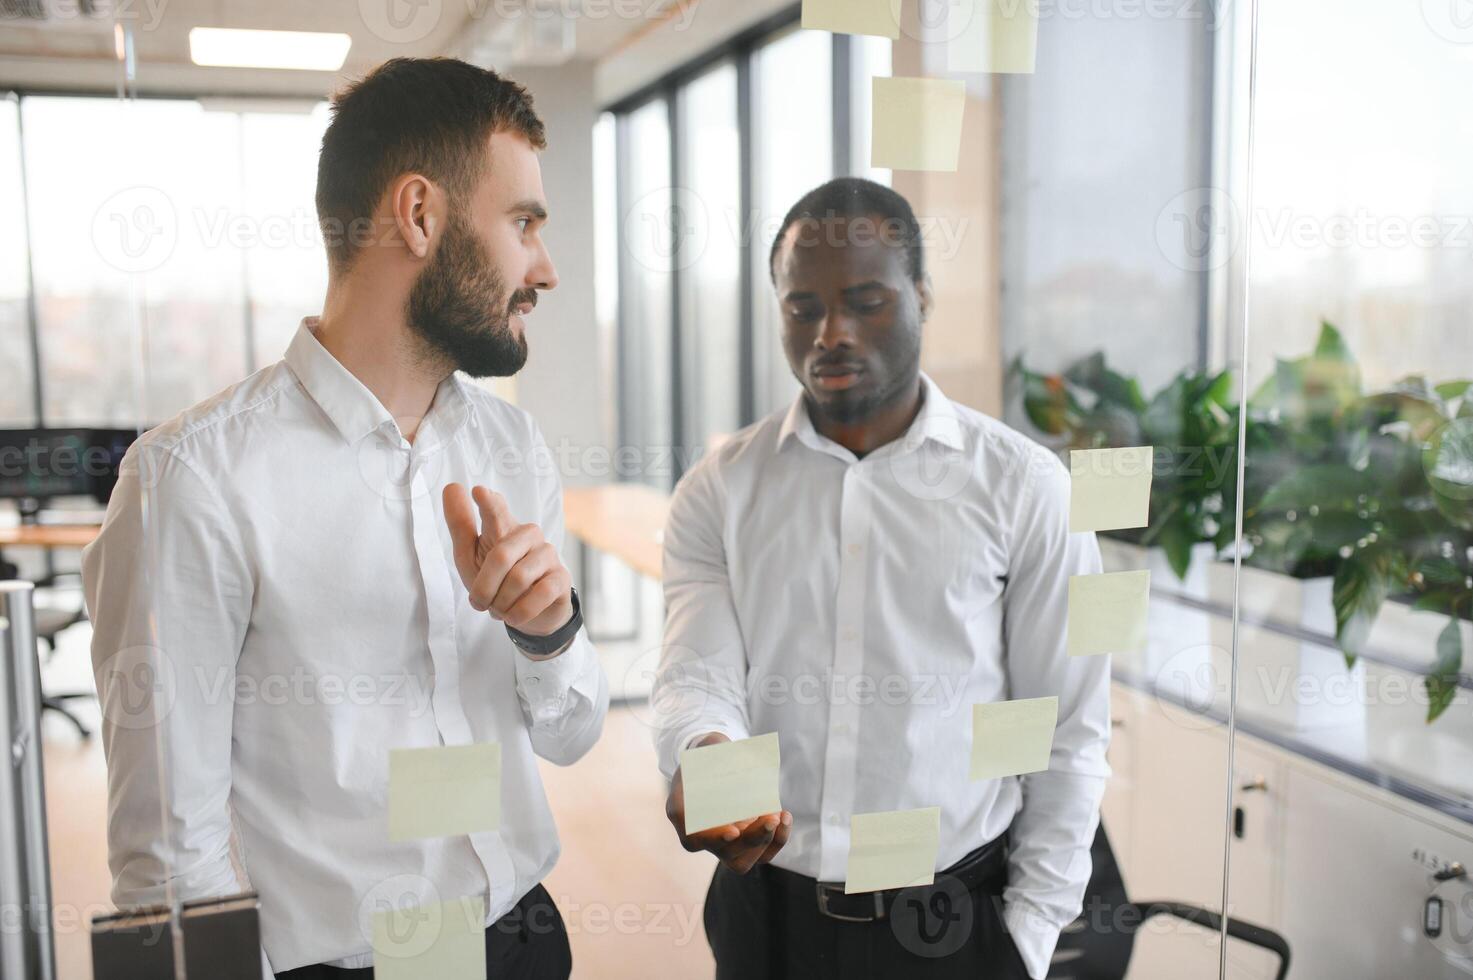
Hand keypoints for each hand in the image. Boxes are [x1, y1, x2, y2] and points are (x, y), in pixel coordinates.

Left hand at [443, 483, 573, 636]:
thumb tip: (452, 486)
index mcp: (503, 527)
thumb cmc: (495, 581)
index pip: (496, 510)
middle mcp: (528, 535)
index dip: (489, 502)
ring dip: (502, 603)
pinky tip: (515, 616)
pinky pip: (540, 594)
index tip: (479, 492)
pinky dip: (520, 612)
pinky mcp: (561, 578)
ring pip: (518, 578)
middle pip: (501, 556)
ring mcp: (548, 554)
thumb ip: (461, 524)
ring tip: (500, 609)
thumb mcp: (470, 556)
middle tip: (480, 603)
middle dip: (485, 587)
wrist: (525, 614)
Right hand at [665, 732, 791, 873]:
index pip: (692, 835)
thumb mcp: (713, 745)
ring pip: (741, 861)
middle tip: (770, 818)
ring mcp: (720, 843)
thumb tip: (740, 760)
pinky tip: (785, 816)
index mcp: (681, 810)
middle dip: (750, 838)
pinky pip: (760, 855)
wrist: (717, 762)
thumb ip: (721, 750)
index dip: (711, 838)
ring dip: (765, 842)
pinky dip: (776, 840)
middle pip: (722, 851)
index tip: (733, 831)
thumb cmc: (712, 752)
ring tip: (778, 816)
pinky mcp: (742, 845)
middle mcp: (698, 833)